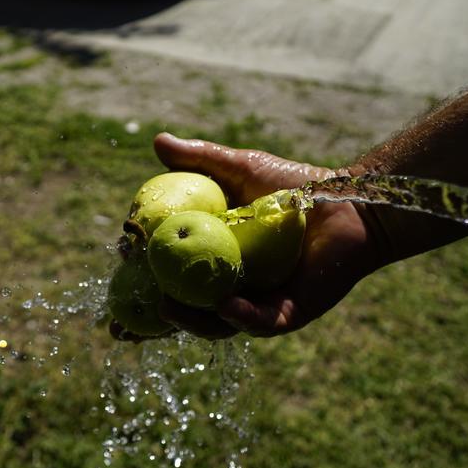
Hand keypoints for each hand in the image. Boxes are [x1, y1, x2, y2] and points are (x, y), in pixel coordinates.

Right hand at [111, 133, 389, 340]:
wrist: (350, 200)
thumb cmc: (296, 185)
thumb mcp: (239, 168)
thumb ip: (199, 160)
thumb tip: (157, 142)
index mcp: (216, 261)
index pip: (170, 279)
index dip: (139, 286)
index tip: (117, 273)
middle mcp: (234, 289)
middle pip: (185, 314)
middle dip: (152, 325)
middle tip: (123, 324)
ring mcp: (261, 304)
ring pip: (218, 326)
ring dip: (190, 322)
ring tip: (166, 308)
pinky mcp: (291, 313)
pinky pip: (260, 322)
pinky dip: (239, 316)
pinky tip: (221, 304)